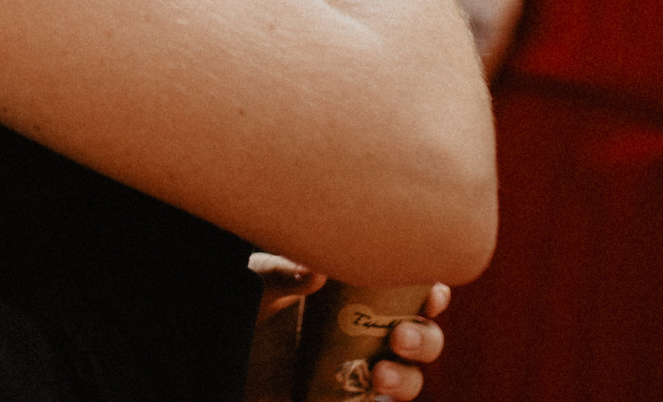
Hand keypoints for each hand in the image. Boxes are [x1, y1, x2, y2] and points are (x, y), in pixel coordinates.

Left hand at [252, 262, 447, 399]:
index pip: (412, 290)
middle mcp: (371, 331)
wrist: (228, 355)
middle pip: (424, 336)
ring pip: (410, 378)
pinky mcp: (349, 400)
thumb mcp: (260, 285)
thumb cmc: (250, 307)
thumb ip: (282, 274)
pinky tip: (366, 400)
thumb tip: (315, 273)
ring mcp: (363, 369)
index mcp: (362, 293)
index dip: (434, 293)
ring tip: (380, 376)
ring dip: (406, 378)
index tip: (433, 293)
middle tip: (399, 336)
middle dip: (424, 338)